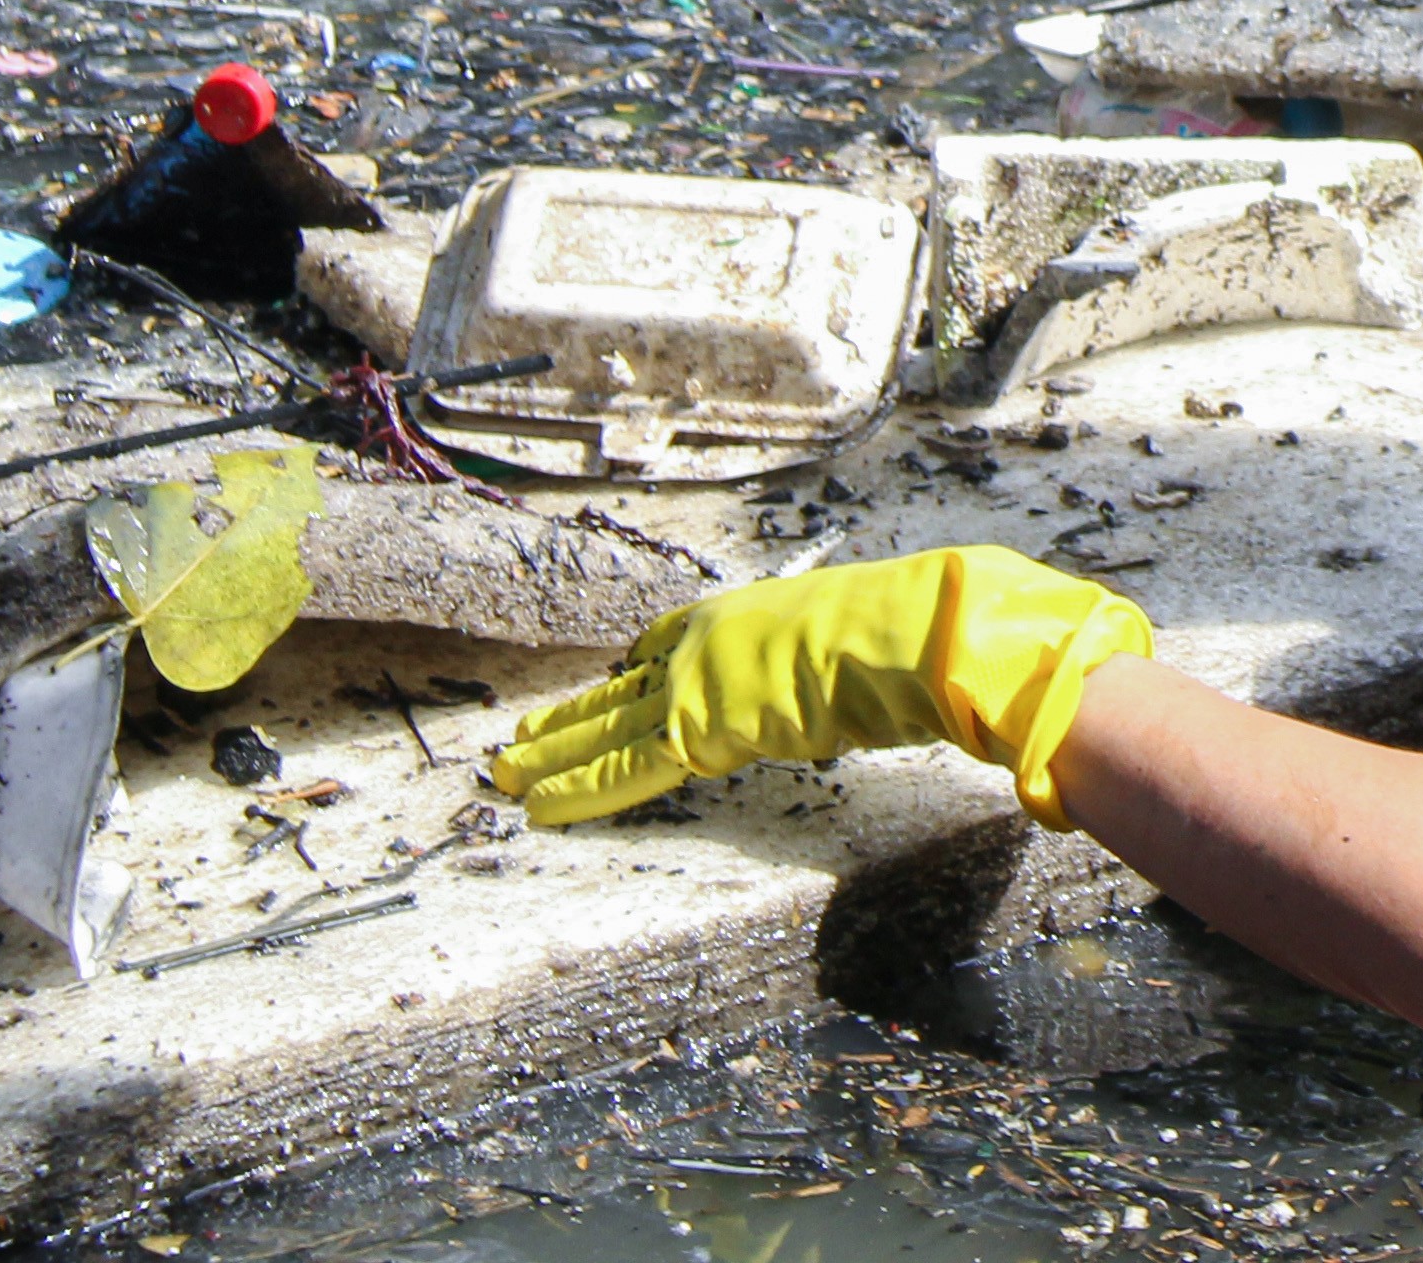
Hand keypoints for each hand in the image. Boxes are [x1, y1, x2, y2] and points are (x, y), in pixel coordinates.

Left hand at [487, 547, 1153, 831]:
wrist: (920, 635)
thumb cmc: (920, 633)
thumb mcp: (872, 638)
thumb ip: (854, 657)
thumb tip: (894, 667)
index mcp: (752, 616)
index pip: (671, 646)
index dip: (634, 671)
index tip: (610, 681)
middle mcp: (711, 641)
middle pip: (623, 686)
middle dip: (571, 716)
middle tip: (521, 741)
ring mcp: (698, 681)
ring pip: (604, 724)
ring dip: (551, 753)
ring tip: (502, 776)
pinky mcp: (697, 727)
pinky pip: (622, 767)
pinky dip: (578, 789)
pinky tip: (537, 806)